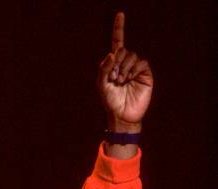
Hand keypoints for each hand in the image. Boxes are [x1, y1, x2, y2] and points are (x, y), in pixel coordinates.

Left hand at [97, 12, 152, 131]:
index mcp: (114, 63)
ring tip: (121, 82)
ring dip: (124, 68)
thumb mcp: (101, 85)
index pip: (117, 42)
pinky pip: (141, 63)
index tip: (120, 14)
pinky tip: (129, 80)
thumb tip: (112, 53)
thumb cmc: (110, 101)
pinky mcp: (145, 74)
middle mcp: (125, 63)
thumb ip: (103, 68)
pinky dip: (133, 70)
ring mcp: (136, 68)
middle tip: (114, 78)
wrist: (122, 115)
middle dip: (116, 63)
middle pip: (122, 50)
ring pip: (131, 56)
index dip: (119, 28)